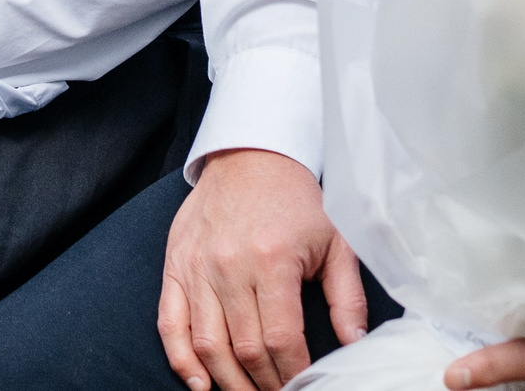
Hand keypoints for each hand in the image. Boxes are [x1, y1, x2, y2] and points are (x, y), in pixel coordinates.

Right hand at [159, 149, 365, 390]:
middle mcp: (229, 266)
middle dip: (265, 385)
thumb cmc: (295, 201)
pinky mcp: (175, 265)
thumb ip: (348, 298)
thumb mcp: (335, 243)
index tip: (304, 388)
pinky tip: (198, 383)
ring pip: (207, 344)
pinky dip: (181, 359)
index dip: (293, 375)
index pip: (281, 340)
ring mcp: (197, 267)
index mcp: (272, 261)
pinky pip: (170, 323)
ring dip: (227, 382)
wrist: (248, 157)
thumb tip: (354, 345)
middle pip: (244, 349)